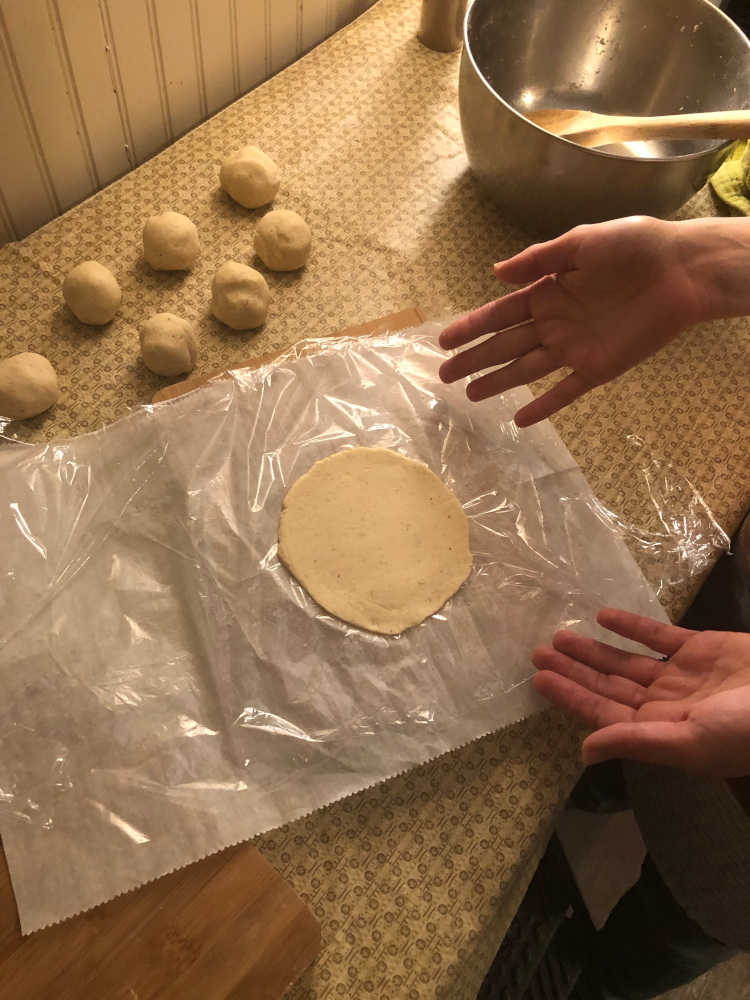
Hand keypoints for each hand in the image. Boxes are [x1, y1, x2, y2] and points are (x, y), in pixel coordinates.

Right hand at [438, 216, 712, 426]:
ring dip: (497, 382)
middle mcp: (554, 322)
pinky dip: (543, 406)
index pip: (499, 314)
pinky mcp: (597, 368)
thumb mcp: (581, 243)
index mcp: (547, 291)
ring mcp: (574, 348)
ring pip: (525, 370)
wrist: (680, 271)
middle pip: (505, 345)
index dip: (471, 327)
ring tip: (470, 396)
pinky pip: (565, 392)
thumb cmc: (633, 247)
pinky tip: (520, 420)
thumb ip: (538, 259)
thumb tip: (495, 274)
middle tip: (443, 375)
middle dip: (473, 359)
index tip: (443, 341)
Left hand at [532, 607, 749, 777]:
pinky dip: (632, 627)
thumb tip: (583, 752)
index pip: (603, 713)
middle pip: (609, 685)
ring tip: (560, 635)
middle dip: (574, 671)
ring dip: (594, 649)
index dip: (571, 697)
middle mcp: (666, 705)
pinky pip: (659, 636)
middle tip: (537, 652)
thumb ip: (635, 743)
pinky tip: (603, 616)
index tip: (539, 680)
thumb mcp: (689, 743)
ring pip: (627, 661)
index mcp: (660, 732)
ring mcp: (683, 676)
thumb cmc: (746, 729)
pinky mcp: (701, 649)